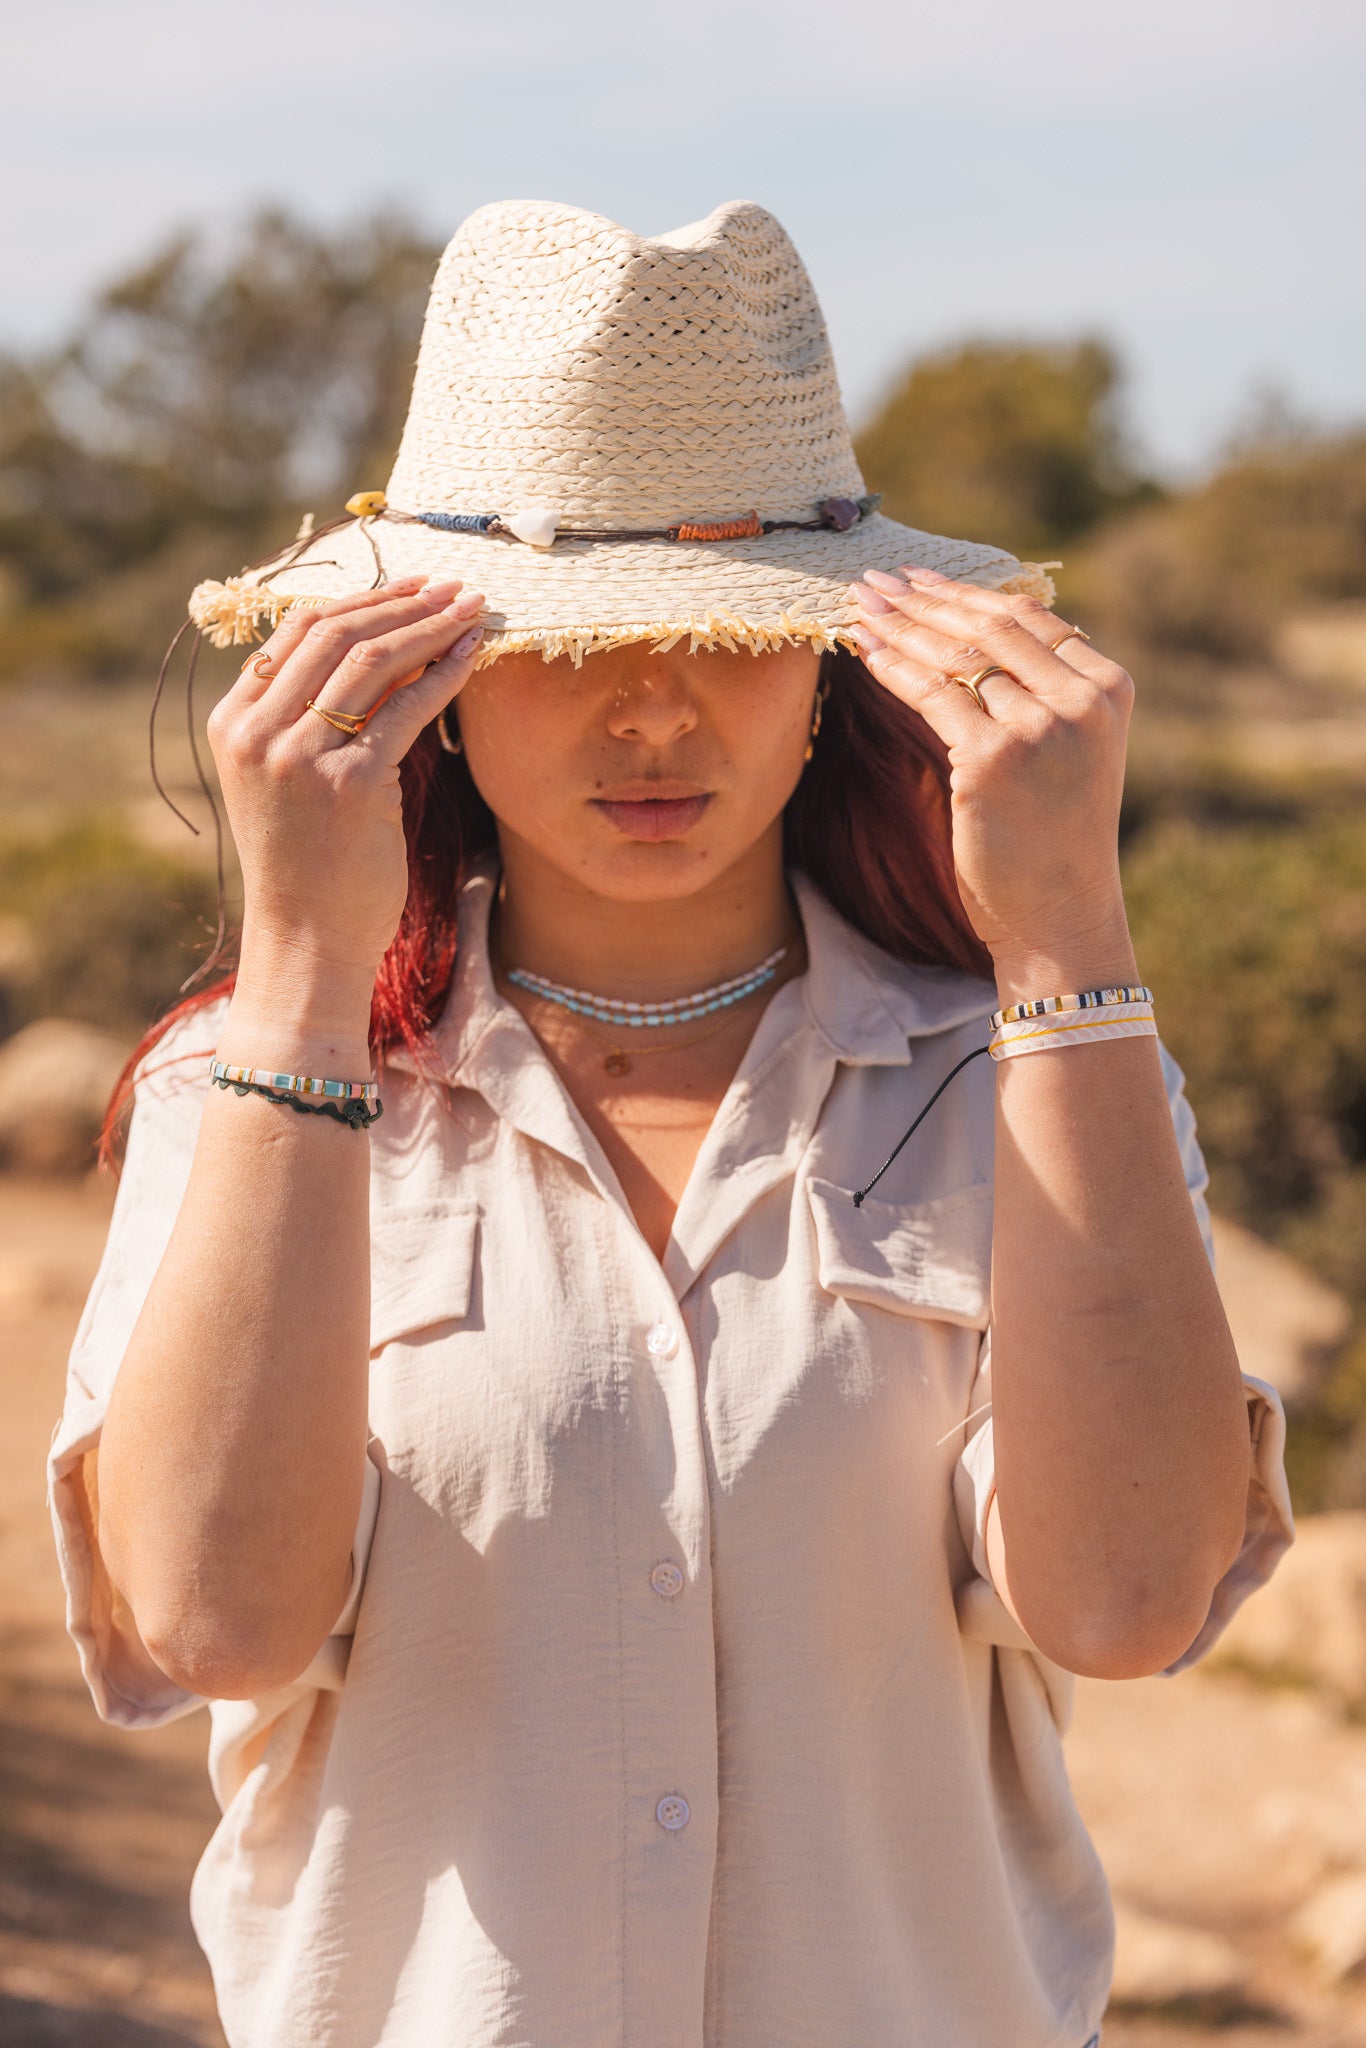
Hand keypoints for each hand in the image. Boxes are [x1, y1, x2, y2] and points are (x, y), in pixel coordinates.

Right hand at [206, 576, 483, 1020]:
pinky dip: (446, 674)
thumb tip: (386, 648)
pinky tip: (474, 656)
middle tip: (454, 586)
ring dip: (431, 626)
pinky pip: (407, 709)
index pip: (298, 631)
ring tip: (474, 609)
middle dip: (403, 601)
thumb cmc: (309, 866)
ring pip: (373, 660)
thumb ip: (312, 716)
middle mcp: (256, 732)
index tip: (413, 586)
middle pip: (336, 633)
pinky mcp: (349, 785)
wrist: (305, 943)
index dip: (363, 599)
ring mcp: (298, 758)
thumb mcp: (291, 779)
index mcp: (232, 722)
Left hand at [849, 566, 1136, 992]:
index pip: (1028, 618)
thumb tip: (978, 631)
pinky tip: (861, 651)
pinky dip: (891, 669)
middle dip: (924, 599)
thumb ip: (1042, 692)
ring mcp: (1039, 728)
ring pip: (956, 655)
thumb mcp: (1070, 752)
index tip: (920, 578)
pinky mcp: (993, 760)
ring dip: (899, 626)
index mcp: (1109, 687)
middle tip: (876, 580)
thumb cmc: (1054, 840)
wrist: (1060, 916)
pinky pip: (932, 695)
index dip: (966, 592)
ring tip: (859, 606)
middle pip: (989, 626)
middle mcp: (1081, 700)